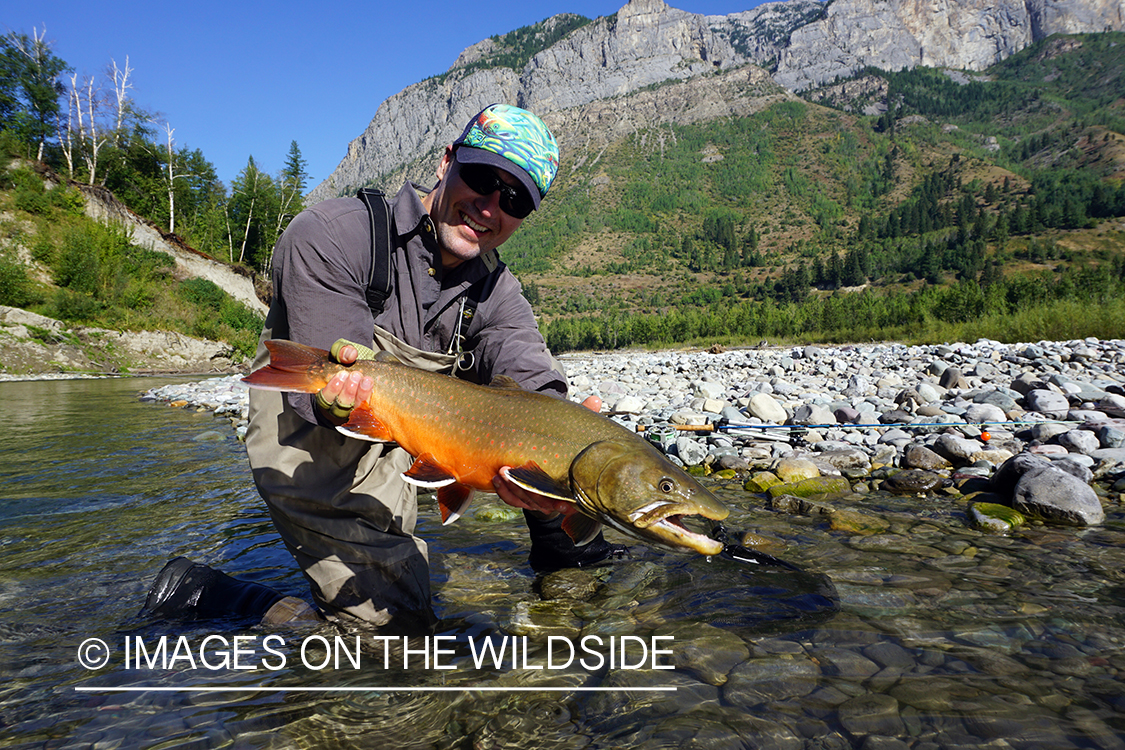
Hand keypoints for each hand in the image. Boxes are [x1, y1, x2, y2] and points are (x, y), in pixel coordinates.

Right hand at [315, 345, 372, 420]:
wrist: (362, 369)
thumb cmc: (346, 364)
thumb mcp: (340, 354)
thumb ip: (341, 352)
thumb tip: (349, 355)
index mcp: (326, 396)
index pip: (325, 397)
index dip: (332, 389)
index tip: (342, 375)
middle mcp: (337, 408)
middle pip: (340, 405)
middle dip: (348, 391)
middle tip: (355, 375)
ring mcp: (352, 412)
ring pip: (354, 409)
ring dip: (361, 394)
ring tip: (366, 380)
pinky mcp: (364, 412)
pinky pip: (366, 410)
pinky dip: (369, 399)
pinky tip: (373, 387)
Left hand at [492, 394, 601, 516]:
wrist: (545, 457)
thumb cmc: (563, 444)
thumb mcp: (572, 432)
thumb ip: (583, 418)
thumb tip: (595, 398)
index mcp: (570, 486)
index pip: (570, 503)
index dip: (566, 506)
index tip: (561, 504)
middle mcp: (553, 497)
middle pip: (542, 502)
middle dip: (528, 491)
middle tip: (513, 472)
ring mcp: (536, 498)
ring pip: (523, 500)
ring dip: (512, 488)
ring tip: (502, 471)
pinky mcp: (520, 496)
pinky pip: (511, 499)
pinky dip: (504, 491)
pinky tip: (497, 478)